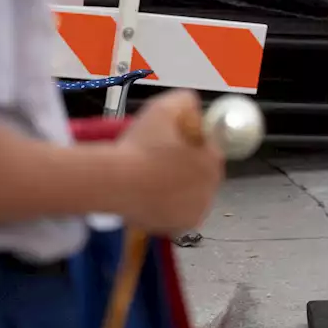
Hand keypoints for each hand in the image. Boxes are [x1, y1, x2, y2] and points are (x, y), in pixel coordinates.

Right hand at [116, 91, 223, 233]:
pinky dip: (169, 207)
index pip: (208, 148)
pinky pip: (179, 213)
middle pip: (201, 173)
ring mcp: (198, 209)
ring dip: (177, 187)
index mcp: (213, 159)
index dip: (189, 144)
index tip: (168, 144)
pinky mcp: (182, 227)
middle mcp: (212, 187)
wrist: (115, 181)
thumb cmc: (140, 145)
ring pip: (190, 194)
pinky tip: (152, 196)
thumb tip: (192, 106)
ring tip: (152, 180)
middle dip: (184, 167)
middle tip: (157, 162)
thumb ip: (186, 101)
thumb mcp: (164, 107)